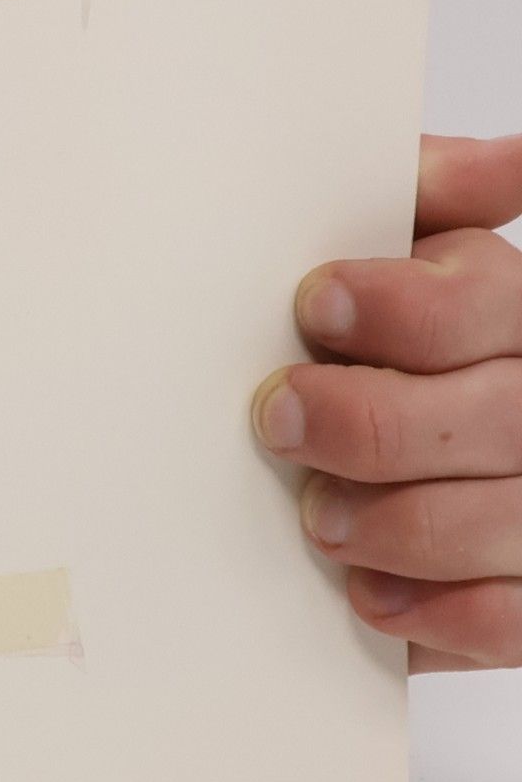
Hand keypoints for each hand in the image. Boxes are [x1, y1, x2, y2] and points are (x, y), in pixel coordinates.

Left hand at [253, 133, 521, 670]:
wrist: (403, 443)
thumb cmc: (387, 339)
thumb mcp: (403, 252)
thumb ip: (426, 198)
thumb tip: (501, 162)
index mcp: (519, 312)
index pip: (492, 302)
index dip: (404, 307)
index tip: (315, 305)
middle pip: (502, 415)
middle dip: (376, 423)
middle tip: (283, 417)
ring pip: (505, 520)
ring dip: (397, 523)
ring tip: (318, 518)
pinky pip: (510, 619)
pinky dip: (436, 611)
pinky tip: (367, 591)